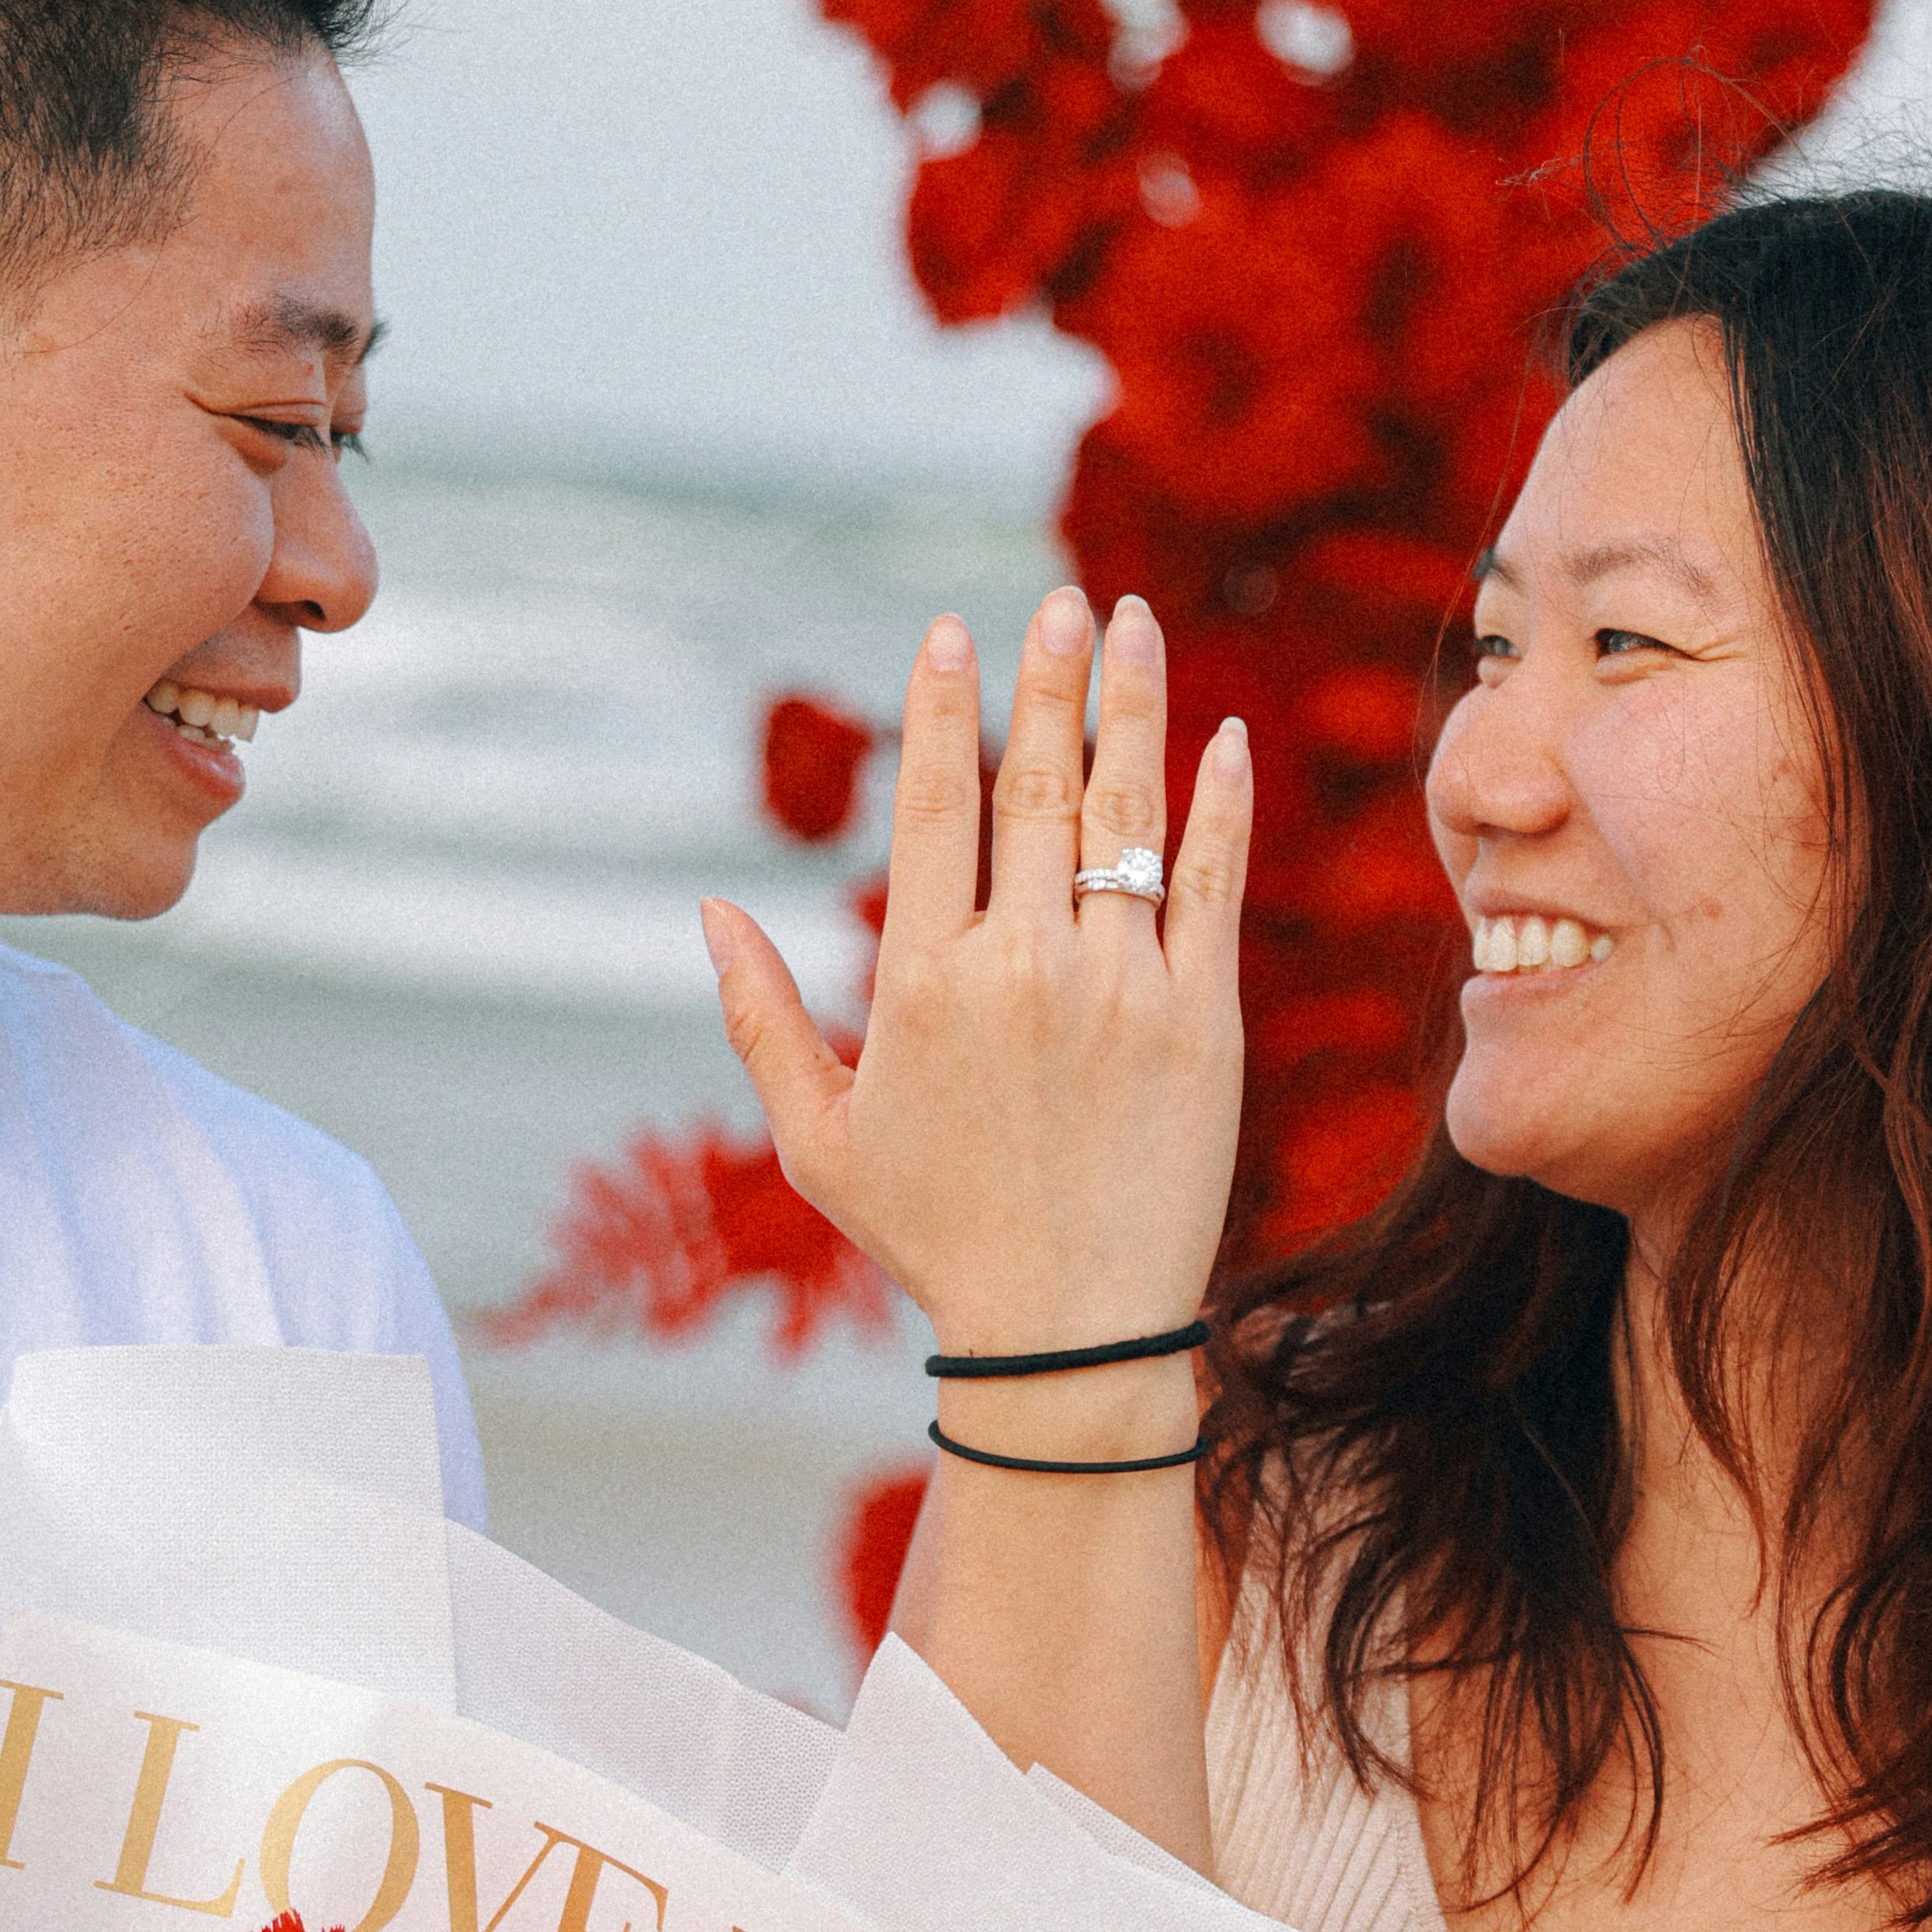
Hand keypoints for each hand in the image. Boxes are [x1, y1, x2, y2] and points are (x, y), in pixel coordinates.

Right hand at [702, 586, 1251, 1355]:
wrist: (1070, 1333)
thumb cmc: (935, 1238)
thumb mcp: (818, 1138)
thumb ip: (761, 1017)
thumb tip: (708, 911)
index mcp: (923, 982)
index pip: (937, 805)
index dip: (948, 707)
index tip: (958, 631)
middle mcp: (1022, 966)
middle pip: (1036, 785)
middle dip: (1050, 676)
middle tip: (1064, 598)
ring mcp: (1121, 987)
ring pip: (1129, 813)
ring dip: (1132, 705)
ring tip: (1134, 623)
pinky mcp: (1203, 1020)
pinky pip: (1215, 884)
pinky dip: (1222, 802)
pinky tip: (1223, 736)